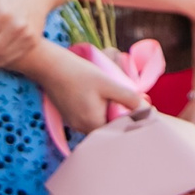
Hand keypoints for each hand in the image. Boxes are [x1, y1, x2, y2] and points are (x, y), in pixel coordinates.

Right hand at [27, 41, 148, 132]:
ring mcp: (74, 123)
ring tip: (117, 96)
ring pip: (100, 121)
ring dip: (111, 111)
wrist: (48, 64)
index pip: (120, 130)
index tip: (143, 105)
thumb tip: (146, 109)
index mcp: (92, 125)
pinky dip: (99, 109)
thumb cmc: (78, 73)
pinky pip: (90, 116)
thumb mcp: (108, 84)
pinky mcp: (69, 115)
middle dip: (123, 115)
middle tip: (133, 99)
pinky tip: (102, 95)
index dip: (134, 119)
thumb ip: (129, 98)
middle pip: (110, 127)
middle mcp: (81, 128)